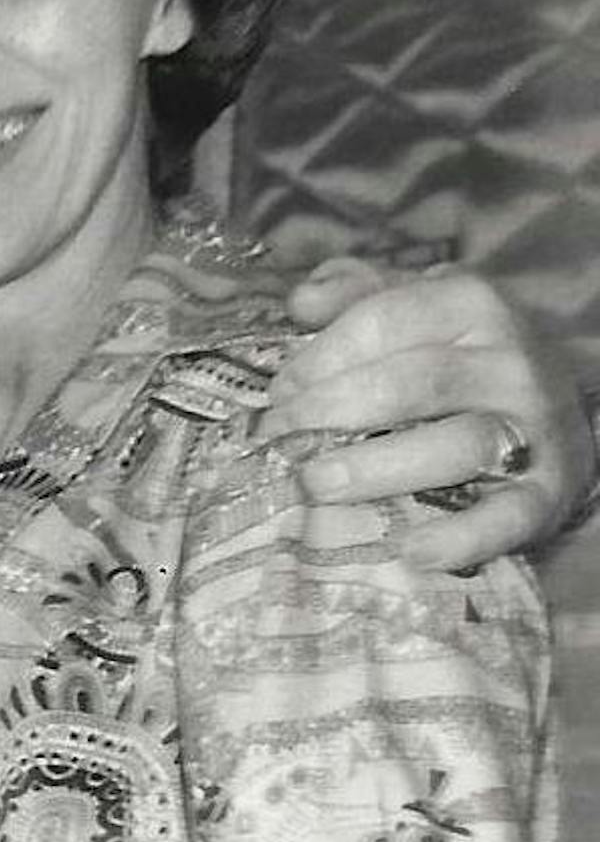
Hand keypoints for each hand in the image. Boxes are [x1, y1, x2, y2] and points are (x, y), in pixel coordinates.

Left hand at [260, 258, 593, 569]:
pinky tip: (409, 550)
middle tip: (280, 438)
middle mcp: (509, 361)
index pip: (381, 323)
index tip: (279, 393)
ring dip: (376, 470)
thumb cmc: (462, 350)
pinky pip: (508, 518)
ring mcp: (534, 428)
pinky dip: (462, 538)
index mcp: (470, 302)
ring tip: (315, 485)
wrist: (561, 403)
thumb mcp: (416, 302)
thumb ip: (355, 291)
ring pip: (455, 447)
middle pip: (410, 385)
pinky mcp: (550, 492)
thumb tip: (300, 304)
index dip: (320, 359)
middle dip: (331, 412)